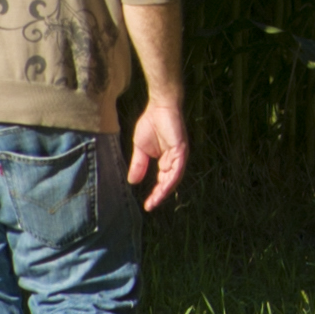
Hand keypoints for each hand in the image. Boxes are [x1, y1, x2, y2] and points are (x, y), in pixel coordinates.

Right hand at [128, 94, 190, 211]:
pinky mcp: (181, 149)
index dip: (155, 193)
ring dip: (164, 191)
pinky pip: (177, 168)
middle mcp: (175, 160)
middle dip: (159, 195)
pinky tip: (164, 188)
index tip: (147, 205)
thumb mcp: (141, 149)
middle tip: (149, 206)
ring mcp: (179, 155)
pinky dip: (171, 179)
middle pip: (169, 183)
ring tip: (154, 201)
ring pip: (174, 178)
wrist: (158, 107)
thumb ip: (139, 165)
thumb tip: (133, 182)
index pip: (162, 181)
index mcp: (166, 161)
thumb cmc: (151, 124)